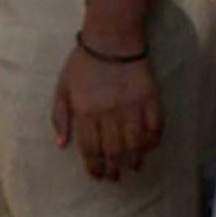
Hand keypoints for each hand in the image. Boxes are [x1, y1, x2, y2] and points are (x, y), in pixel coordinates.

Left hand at [53, 27, 165, 181]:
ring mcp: (132, 107)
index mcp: (85, 111)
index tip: (97, 176)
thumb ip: (60, 117)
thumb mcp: (63, 88)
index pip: (91, 148)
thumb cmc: (83, 64)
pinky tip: (148, 149)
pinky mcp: (151, 100)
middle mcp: (109, 113)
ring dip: (134, 160)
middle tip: (115, 177)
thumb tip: (61, 145)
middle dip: (114, 168)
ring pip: (135, 144)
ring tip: (132, 168)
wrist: (111, 39)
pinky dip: (153, 143)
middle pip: (114, 151)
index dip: (94, 166)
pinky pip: (155, 129)